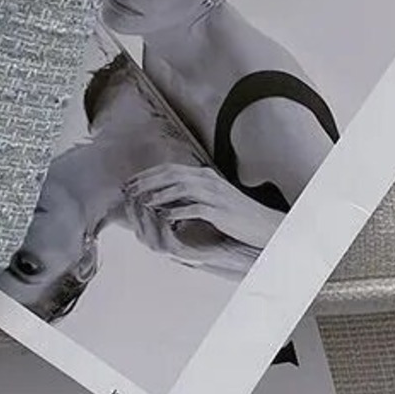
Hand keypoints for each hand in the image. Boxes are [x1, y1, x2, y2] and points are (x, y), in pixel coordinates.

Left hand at [121, 163, 281, 268]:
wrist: (265, 224)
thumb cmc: (236, 213)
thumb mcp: (212, 196)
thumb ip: (191, 192)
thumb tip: (164, 193)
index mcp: (204, 175)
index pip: (169, 169)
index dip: (147, 175)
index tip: (130, 182)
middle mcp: (208, 180)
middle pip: (171, 174)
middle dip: (147, 181)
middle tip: (129, 190)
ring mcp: (215, 194)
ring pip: (180, 188)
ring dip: (158, 194)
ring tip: (142, 202)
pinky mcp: (220, 210)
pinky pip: (195, 208)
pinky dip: (178, 211)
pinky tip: (164, 217)